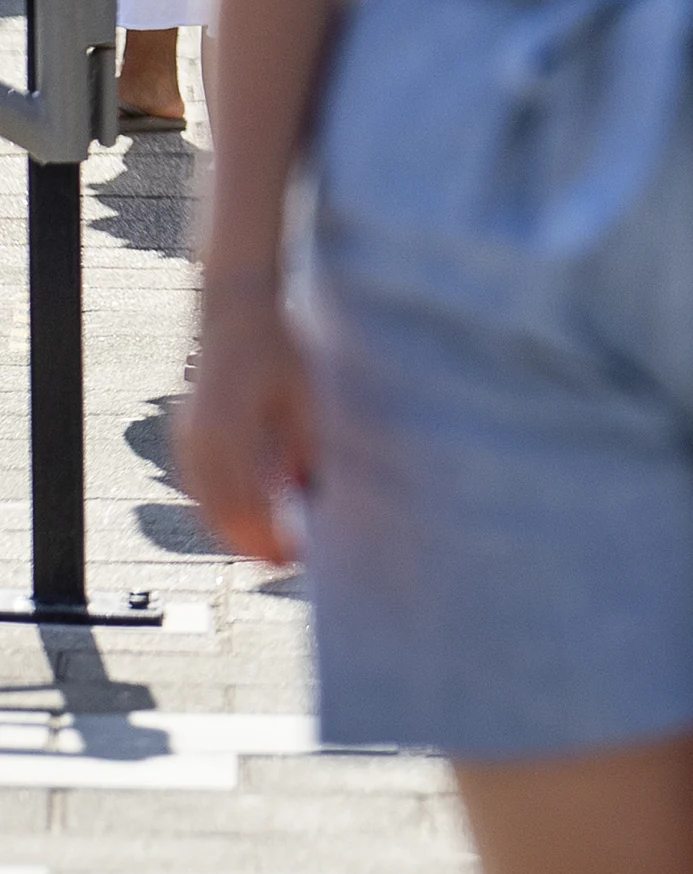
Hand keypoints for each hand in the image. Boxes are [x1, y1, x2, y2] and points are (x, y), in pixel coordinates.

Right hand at [177, 287, 316, 564]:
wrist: (237, 312)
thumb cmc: (282, 350)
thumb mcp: (308, 396)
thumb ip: (311, 447)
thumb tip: (322, 497)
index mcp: (230, 431)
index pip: (246, 504)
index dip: (270, 537)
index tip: (298, 555)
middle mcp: (200, 440)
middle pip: (222, 513)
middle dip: (254, 542)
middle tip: (288, 561)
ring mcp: (188, 439)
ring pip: (207, 505)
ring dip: (237, 529)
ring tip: (273, 546)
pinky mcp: (187, 437)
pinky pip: (201, 488)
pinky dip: (224, 508)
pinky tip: (253, 516)